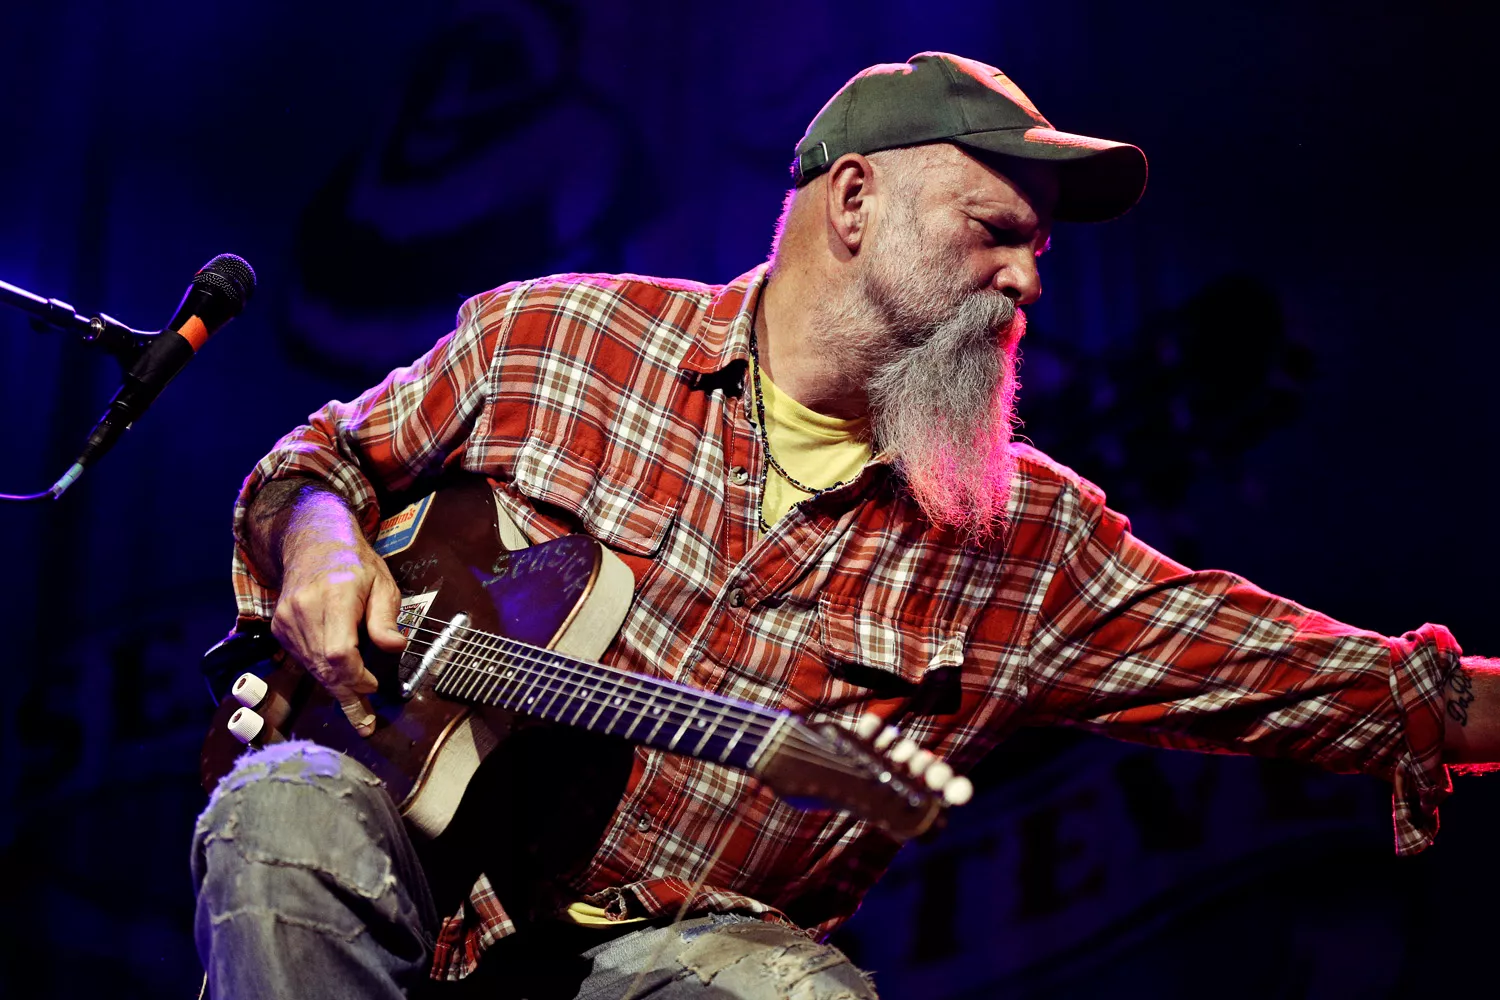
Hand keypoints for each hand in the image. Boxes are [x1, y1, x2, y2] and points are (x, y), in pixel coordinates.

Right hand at [269, 492, 407, 735]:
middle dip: (347, 696)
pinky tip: (338, 682)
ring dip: (335, 689)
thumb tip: (395, 647)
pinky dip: (321, 672)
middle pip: (323, 666)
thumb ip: (386, 617)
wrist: (312, 542)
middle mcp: (304, 610)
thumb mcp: (383, 583)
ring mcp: (286, 619)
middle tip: (365, 724)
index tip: (373, 687)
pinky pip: (302, 659)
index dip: (356, 677)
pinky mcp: (279, 626)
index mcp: (333, 596)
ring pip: (312, 667)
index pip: (338, 652)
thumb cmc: (354, 562)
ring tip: (356, 712)